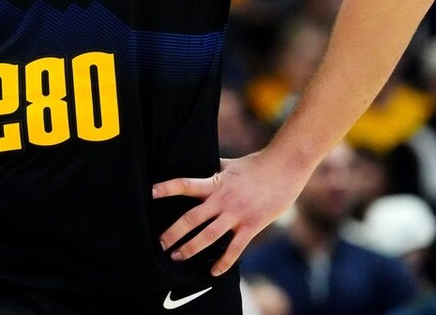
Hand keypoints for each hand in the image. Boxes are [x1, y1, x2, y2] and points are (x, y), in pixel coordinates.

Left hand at [153, 152, 302, 276]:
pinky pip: (234, 249)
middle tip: (160, 244)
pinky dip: (223, 263)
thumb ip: (214, 169)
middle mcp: (223, 200)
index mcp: (215, 183)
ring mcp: (237, 214)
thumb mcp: (230, 164)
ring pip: (209, 236)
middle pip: (192, 218)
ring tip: (177, 257)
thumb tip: (200, 163)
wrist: (284, 168)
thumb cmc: (256, 164)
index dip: (168, 188)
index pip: (186, 185)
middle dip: (174, 233)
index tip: (151, 193)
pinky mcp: (251, 226)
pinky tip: (213, 272)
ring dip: (191, 249)